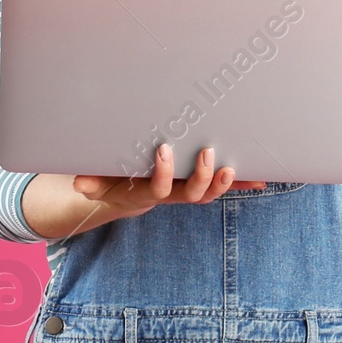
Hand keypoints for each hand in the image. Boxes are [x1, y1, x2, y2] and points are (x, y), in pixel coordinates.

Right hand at [72, 144, 265, 221]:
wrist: (128, 193)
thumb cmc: (113, 180)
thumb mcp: (100, 182)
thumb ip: (92, 182)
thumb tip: (81, 183)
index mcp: (149, 191)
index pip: (159, 188)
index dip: (162, 173)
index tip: (162, 149)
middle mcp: (173, 193)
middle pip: (193, 193)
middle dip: (202, 176)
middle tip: (207, 153)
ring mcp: (189, 190)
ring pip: (210, 192)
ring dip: (226, 183)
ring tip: (235, 168)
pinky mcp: (201, 184)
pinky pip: (224, 186)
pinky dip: (243, 184)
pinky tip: (260, 179)